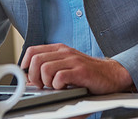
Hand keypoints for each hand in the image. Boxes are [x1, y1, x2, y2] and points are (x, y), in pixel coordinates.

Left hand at [20, 43, 134, 94]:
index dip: (25, 64)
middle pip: (36, 59)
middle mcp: (65, 52)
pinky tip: (64, 88)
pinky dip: (58, 86)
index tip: (27, 75)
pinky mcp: (80, 71)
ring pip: (45, 68)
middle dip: (34, 76)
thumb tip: (31, 81)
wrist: (111, 74)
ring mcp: (73, 60)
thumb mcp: (66, 66)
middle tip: (42, 85)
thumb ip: (50, 70)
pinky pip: (60, 77)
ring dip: (46, 82)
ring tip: (53, 87)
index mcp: (59, 49)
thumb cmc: (87, 73)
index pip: (33, 50)